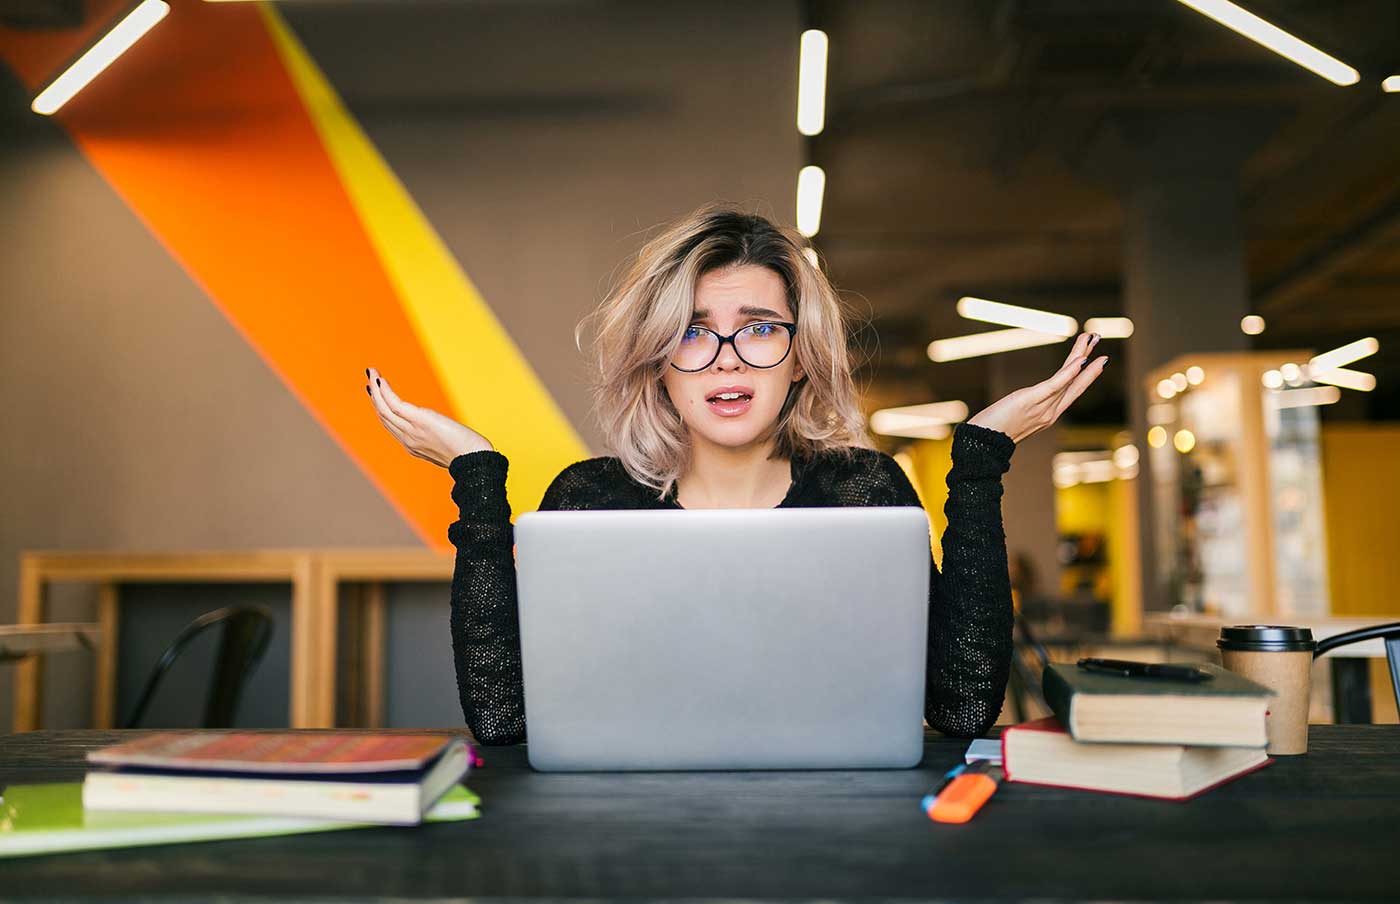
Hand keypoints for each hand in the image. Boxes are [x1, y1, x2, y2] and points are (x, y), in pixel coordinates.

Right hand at [364, 367, 493, 466]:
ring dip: (376, 389)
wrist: (474, 460)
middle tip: (371, 378)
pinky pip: (395, 405)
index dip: (381, 408)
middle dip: (375, 396)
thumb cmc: (469, 453)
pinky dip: (385, 391)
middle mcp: (408, 439)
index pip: (391, 425)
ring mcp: (412, 432)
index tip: (377, 393)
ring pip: (384, 410)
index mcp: (413, 445)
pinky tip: (381, 380)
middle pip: (384, 416)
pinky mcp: (419, 421)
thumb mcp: (447, 445)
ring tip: (372, 372)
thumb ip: (437, 436)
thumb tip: (439, 427)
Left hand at [966, 332, 1107, 443]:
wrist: (982, 445)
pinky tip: (1081, 360)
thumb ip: (1023, 410)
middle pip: (1076, 384)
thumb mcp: (1013, 419)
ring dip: (1081, 355)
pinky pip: (1055, 385)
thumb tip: (1021, 402)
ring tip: (1092, 337)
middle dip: (1090, 361)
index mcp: (1048, 416)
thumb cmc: (991, 432)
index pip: (1071, 391)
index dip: (1086, 376)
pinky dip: (1069, 373)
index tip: (1097, 359)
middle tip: (1098, 338)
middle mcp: (1050, 413)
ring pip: (1068, 379)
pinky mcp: (1030, 401)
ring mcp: (1042, 409)